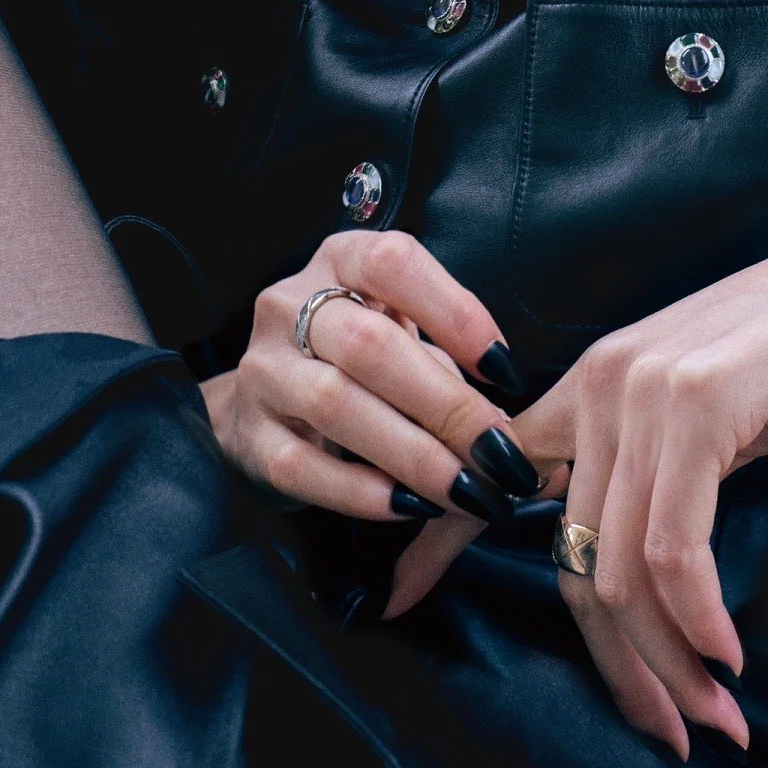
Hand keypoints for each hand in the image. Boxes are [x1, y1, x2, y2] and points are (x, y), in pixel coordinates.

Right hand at [200, 229, 547, 528]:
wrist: (262, 401)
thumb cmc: (356, 360)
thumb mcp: (402, 335)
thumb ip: (454, 366)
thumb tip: (519, 435)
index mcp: (339, 260)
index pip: (393, 264)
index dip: (455, 312)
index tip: (505, 369)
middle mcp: (289, 304)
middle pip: (368, 345)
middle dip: (445, 403)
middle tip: (499, 453)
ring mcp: (263, 370)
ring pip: (334, 405)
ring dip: (412, 453)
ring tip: (467, 489)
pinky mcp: (247, 435)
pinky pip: (302, 466)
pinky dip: (361, 491)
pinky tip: (410, 508)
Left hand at [383, 173, 767, 759]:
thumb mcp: (710, 414)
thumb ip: (659, 476)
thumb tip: (642, 580)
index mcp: (590, 384)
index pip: (492, 471)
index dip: (436, 542)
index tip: (395, 601)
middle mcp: (600, 384)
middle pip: (575, 560)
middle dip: (618, 666)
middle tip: (667, 734)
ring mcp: (644, 392)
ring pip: (622, 569)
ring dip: (671, 663)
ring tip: (716, 718)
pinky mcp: (699, 405)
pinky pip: (676, 549)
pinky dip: (700, 619)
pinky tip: (729, 656)